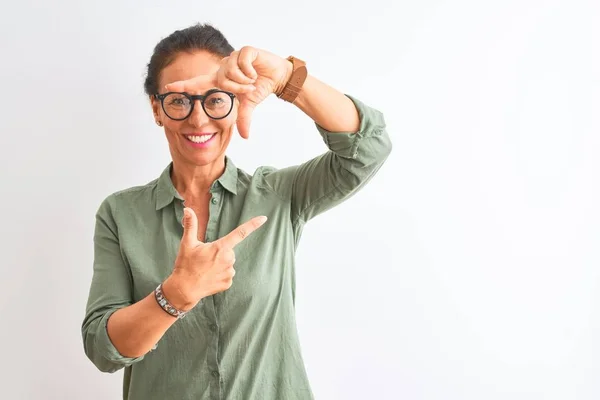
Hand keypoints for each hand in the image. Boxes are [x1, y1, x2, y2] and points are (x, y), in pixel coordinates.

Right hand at [163, 207, 267, 309]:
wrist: (184, 289)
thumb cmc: (185, 264)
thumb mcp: (187, 243)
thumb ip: (191, 225)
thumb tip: (187, 209)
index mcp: (220, 247)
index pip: (240, 233)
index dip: (253, 224)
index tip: (264, 218)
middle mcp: (228, 259)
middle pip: (229, 251)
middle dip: (220, 252)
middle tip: (205, 259)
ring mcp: (230, 272)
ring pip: (229, 263)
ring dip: (220, 264)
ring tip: (205, 269)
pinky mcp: (228, 283)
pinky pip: (227, 275)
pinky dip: (220, 275)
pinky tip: (209, 278)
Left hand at [165, 46, 292, 138]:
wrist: (277, 76)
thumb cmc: (261, 87)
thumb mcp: (249, 104)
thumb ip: (243, 118)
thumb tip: (245, 136)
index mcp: (222, 79)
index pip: (199, 83)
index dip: (184, 86)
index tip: (168, 88)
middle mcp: (224, 67)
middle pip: (220, 80)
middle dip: (236, 87)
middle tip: (249, 89)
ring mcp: (233, 57)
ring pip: (231, 73)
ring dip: (245, 80)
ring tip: (253, 79)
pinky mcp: (244, 51)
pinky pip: (242, 64)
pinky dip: (251, 71)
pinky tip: (256, 71)